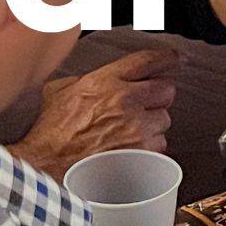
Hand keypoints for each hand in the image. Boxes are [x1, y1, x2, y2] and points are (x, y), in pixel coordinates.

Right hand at [15, 48, 178, 179]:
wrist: (48, 167)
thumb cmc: (51, 134)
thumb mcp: (60, 91)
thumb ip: (85, 79)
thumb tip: (99, 77)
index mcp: (105, 81)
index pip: (148, 60)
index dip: (167, 58)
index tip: (176, 60)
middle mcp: (125, 101)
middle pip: (166, 90)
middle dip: (157, 97)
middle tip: (143, 105)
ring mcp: (137, 128)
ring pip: (164, 120)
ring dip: (151, 126)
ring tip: (127, 134)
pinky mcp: (143, 153)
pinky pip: (159, 145)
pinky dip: (149, 149)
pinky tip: (128, 151)